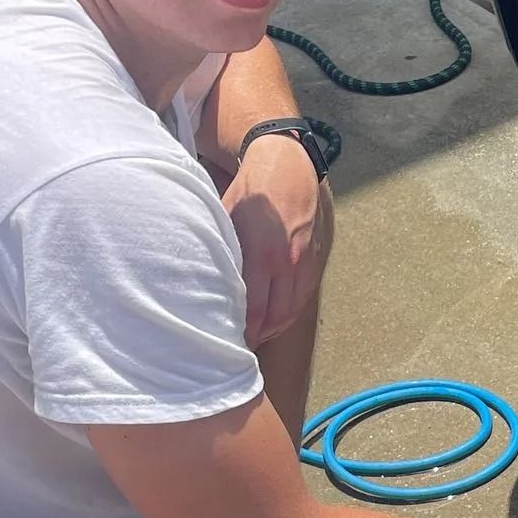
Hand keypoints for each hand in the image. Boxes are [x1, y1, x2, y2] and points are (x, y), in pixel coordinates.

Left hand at [221, 134, 330, 344]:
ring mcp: (304, 264)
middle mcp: (287, 264)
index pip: (252, 309)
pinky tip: (274, 320)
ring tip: (256, 339)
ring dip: (274, 329)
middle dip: (257, 336)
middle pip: (274, 317)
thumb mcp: (227, 218)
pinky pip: (302, 298)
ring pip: (291, 311)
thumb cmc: (250, 193)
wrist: (288, 169)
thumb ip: (222, 252)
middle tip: (239, 349)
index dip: (242, 332)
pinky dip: (289, 314)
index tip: (228, 343)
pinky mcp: (314, 261)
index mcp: (261, 255)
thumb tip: (203, 283)